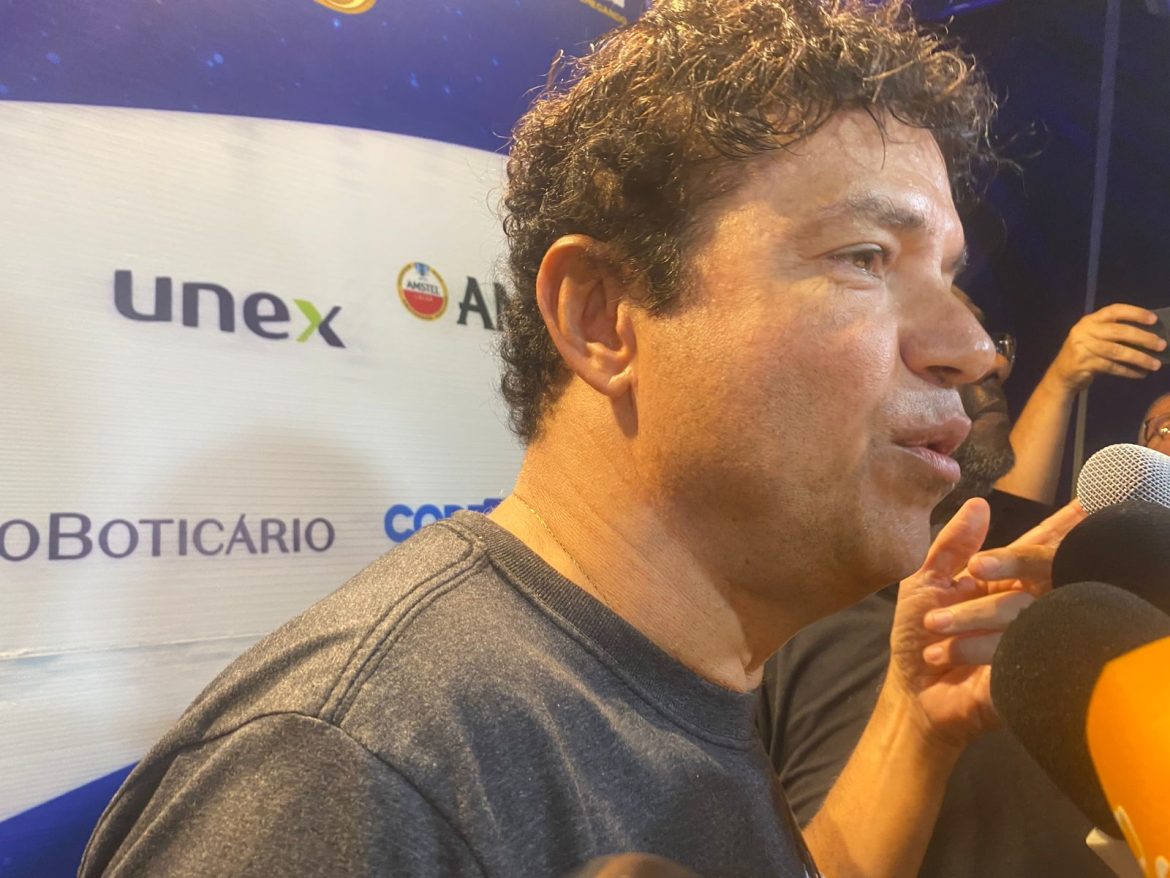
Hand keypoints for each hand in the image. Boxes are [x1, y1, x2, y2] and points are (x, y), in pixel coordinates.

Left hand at [884, 498, 1085, 749]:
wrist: (915, 695)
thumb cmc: (919, 635)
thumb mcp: (924, 582)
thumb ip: (951, 545)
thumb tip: (979, 503)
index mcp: (1005, 579)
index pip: (1037, 548)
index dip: (1059, 526)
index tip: (1080, 505)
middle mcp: (1027, 603)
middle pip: (1038, 573)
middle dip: (1005, 566)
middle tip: (973, 572)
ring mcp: (1034, 636)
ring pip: (1022, 610)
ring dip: (969, 618)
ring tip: (931, 628)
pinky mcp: (1032, 669)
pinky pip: (1020, 648)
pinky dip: (977, 648)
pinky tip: (944, 654)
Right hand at [1047, 303, 1164, 393]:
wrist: (1061, 375)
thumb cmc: (1085, 353)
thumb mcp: (1095, 338)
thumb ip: (1114, 333)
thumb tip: (1149, 336)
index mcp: (1090, 321)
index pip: (1114, 311)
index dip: (1134, 313)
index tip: (1153, 319)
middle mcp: (1085, 331)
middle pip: (1118, 332)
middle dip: (1143, 338)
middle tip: (1161, 345)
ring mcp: (1083, 347)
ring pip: (1117, 351)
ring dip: (1139, 358)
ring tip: (1156, 364)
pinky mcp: (1084, 363)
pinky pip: (1112, 367)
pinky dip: (1129, 371)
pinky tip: (1140, 374)